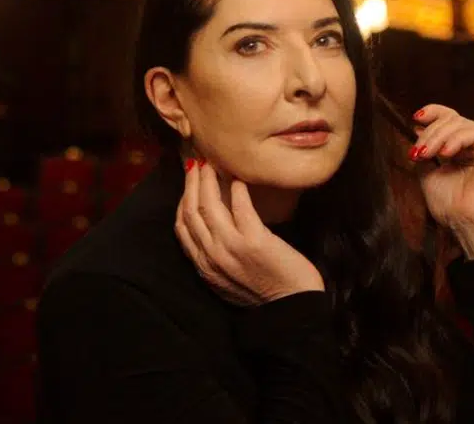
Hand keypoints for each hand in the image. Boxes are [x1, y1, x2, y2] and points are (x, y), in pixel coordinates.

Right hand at [175, 158, 323, 305]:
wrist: (292, 311)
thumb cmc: (264, 293)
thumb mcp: (228, 279)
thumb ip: (216, 255)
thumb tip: (214, 224)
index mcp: (204, 266)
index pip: (182, 227)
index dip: (182, 200)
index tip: (187, 182)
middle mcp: (211, 256)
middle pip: (191, 211)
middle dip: (191, 183)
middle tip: (195, 162)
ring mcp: (231, 248)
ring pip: (210, 206)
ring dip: (208, 180)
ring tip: (212, 163)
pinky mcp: (254, 242)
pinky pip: (240, 207)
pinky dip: (238, 189)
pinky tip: (239, 178)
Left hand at [411, 105, 473, 258]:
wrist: (467, 223)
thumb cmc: (450, 204)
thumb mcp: (427, 172)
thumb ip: (424, 150)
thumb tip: (417, 128)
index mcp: (460, 146)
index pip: (448, 117)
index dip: (432, 112)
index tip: (415, 118)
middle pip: (451, 119)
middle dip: (430, 133)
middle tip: (418, 152)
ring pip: (460, 124)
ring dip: (437, 137)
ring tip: (427, 155)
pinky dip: (455, 140)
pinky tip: (445, 154)